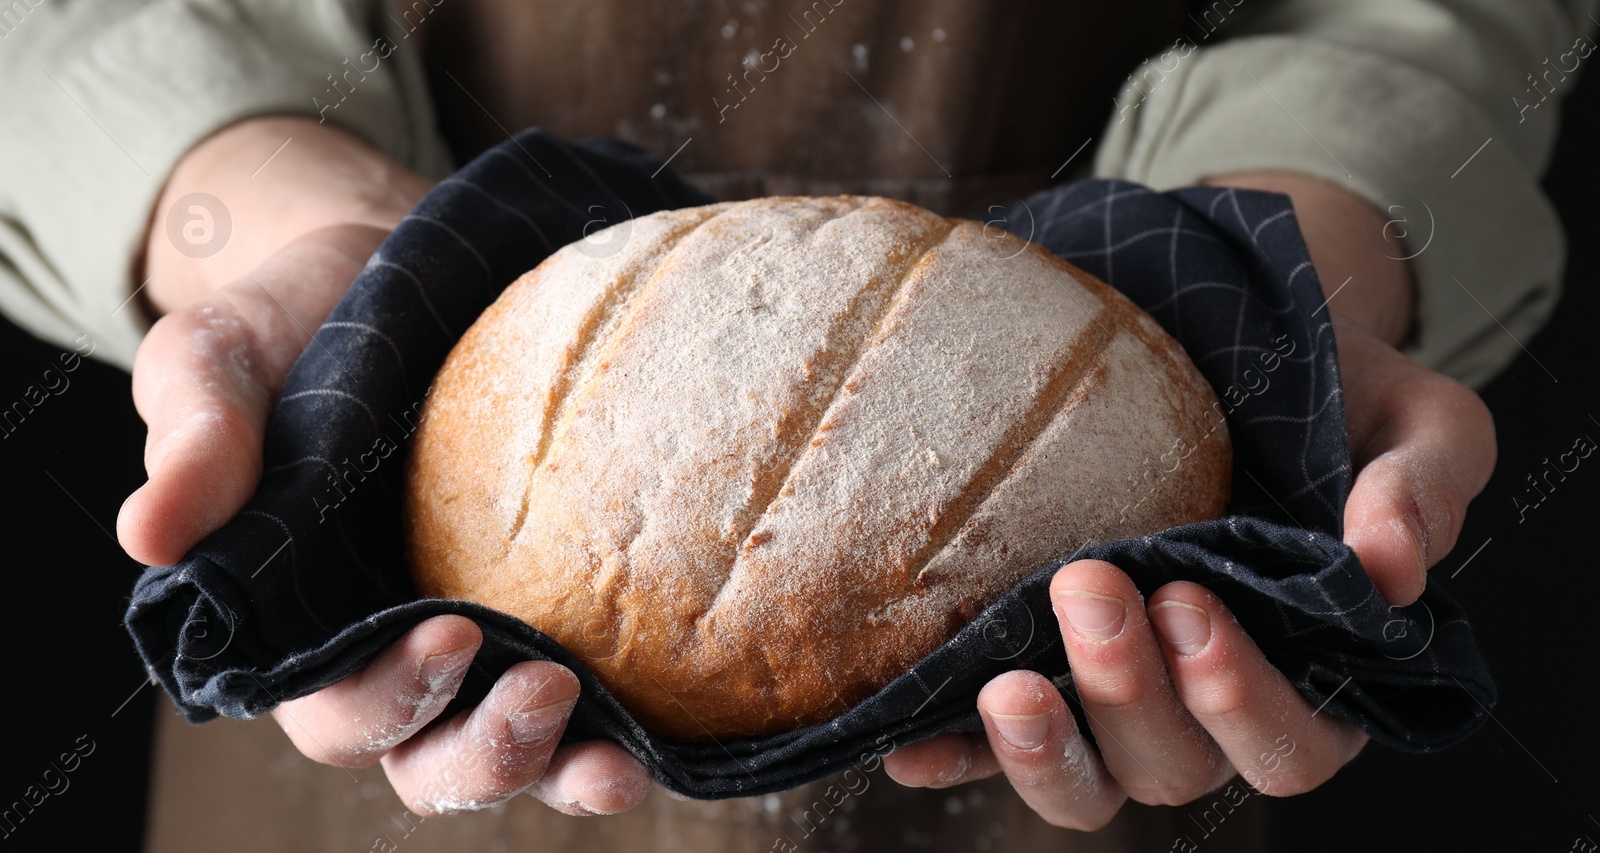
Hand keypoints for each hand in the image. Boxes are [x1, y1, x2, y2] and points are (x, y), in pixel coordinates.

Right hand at [117, 116, 653, 815]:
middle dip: (484, 753)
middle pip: (429, 759)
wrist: (397, 268)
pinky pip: (596, 694)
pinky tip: (669, 724)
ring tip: (616, 761)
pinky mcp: (558, 603)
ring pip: (514, 752)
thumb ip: (195, 436)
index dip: (384, 697)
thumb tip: (150, 535)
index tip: (451, 633)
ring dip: (563, 769)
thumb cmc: (298, 323)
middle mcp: (393, 652)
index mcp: (298, 625)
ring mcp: (485, 638)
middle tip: (546, 690)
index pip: (331, 706)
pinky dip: (629, 725)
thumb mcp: (221, 357)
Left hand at [882, 172, 1495, 827]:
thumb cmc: (1340, 399)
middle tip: (1090, 586)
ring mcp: (1118, 702)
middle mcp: (1209, 708)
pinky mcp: (1040, 672)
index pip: (1292, 742)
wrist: (1240, 346)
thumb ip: (1424, 486)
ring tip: (1004, 688)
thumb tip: (1392, 562)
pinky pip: (990, 748)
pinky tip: (908, 744)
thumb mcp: (1417, 422)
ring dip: (1044, 750)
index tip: (1192, 603)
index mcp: (1315, 674)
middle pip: (1175, 766)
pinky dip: (953, 757)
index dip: (1241, 699)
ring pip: (1088, 781)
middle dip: (1130, 692)